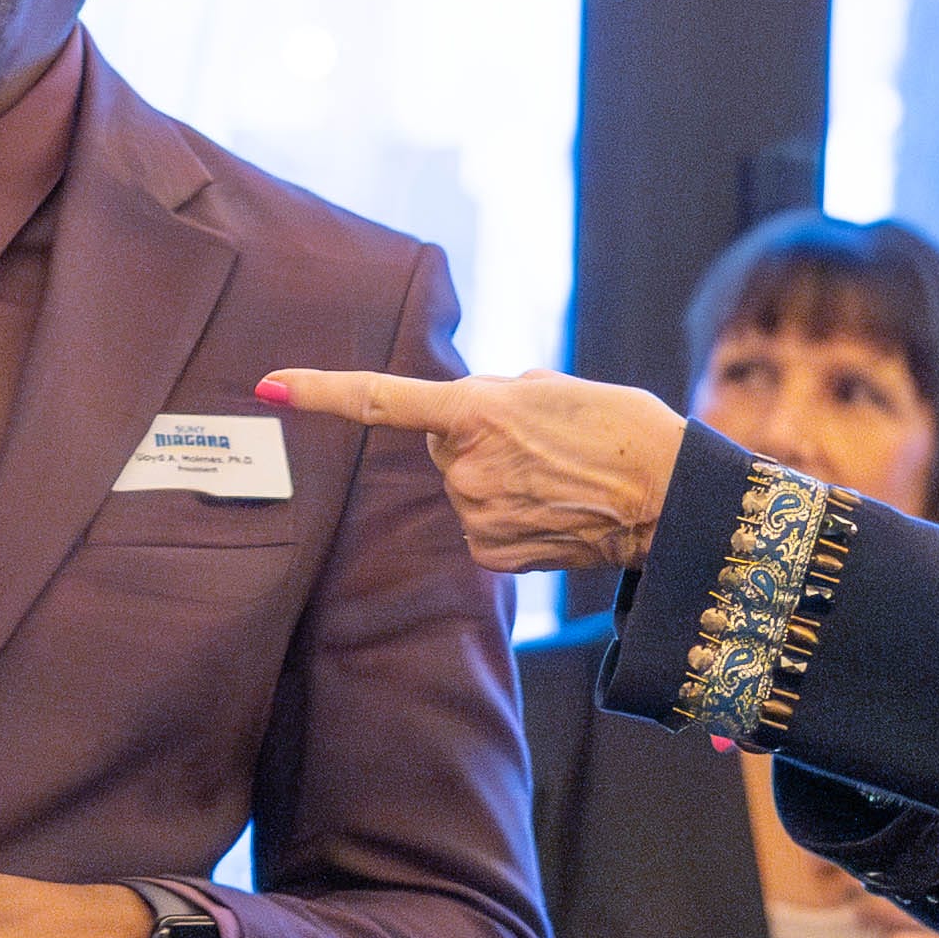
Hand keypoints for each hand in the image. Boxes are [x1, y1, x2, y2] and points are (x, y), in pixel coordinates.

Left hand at [257, 370, 687, 577]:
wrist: (669, 499)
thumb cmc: (620, 427)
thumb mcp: (552, 385)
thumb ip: (493, 392)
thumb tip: (466, 412)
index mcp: (475, 410)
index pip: (380, 399)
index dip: (320, 391)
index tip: (269, 385)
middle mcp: (463, 467)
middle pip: (441, 444)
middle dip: (475, 437)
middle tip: (539, 439)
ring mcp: (474, 515)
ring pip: (462, 484)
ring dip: (497, 475)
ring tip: (555, 474)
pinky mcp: (489, 552)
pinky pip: (479, 522)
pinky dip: (508, 513)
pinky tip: (551, 508)